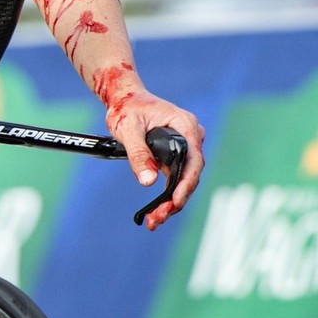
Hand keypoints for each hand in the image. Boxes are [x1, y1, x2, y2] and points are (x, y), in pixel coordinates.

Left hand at [104, 89, 204, 230]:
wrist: (124, 97)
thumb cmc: (126, 107)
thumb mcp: (127, 128)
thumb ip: (138, 154)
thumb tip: (148, 181)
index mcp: (185, 125)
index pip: (194, 160)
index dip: (186, 183)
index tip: (176, 201)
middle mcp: (190, 136)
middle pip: (191, 174)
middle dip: (177, 199)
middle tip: (159, 218)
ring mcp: (185, 146)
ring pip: (184, 179)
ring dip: (172, 201)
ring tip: (155, 220)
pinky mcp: (176, 155)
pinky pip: (176, 178)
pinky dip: (167, 195)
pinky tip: (157, 211)